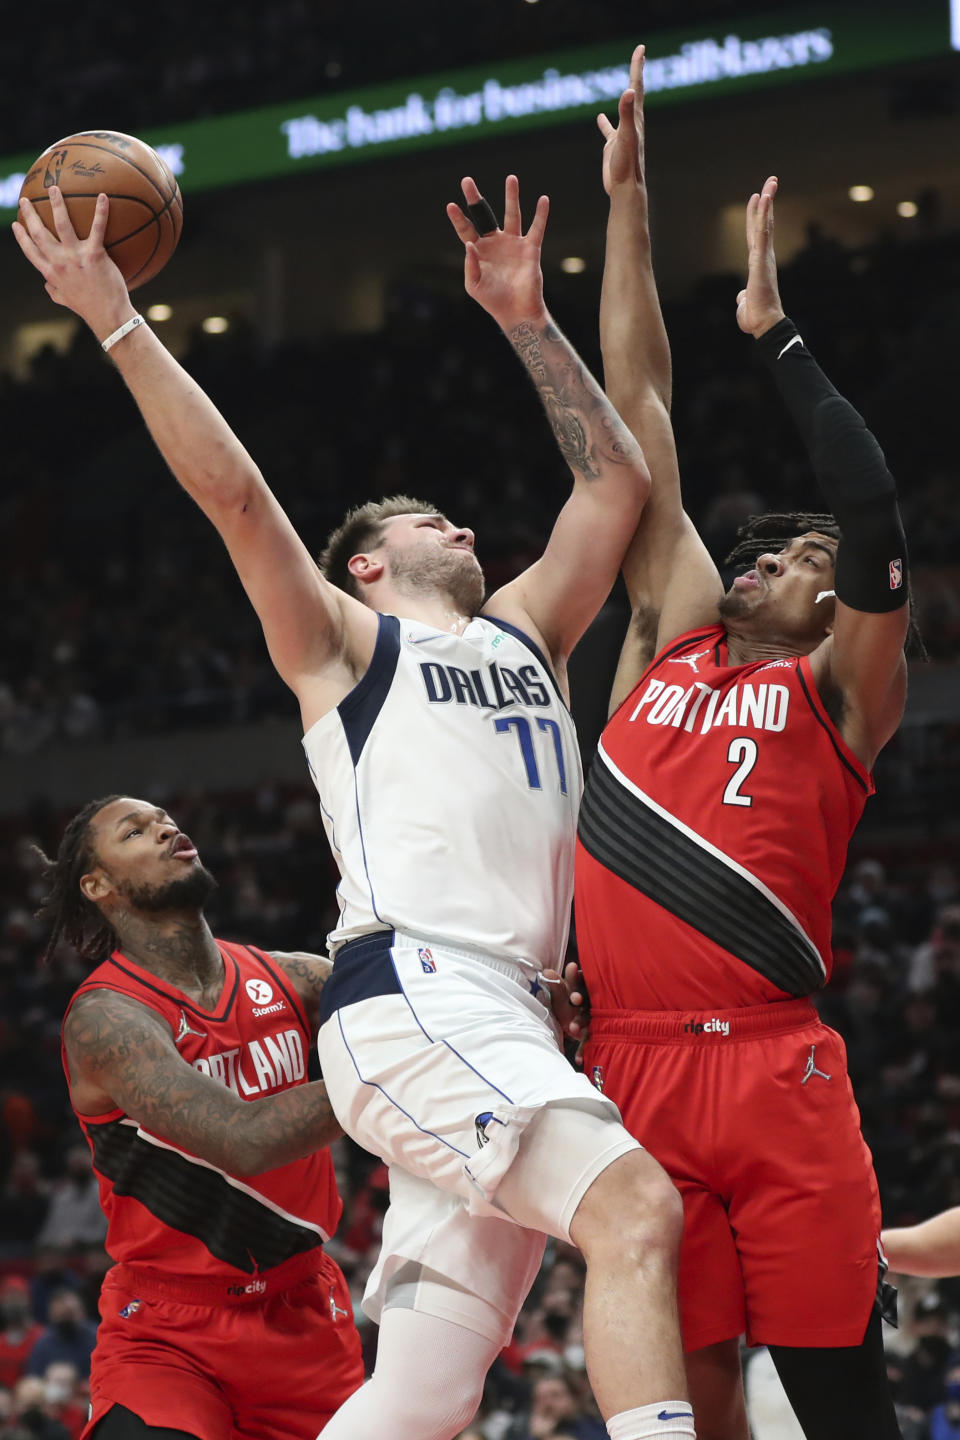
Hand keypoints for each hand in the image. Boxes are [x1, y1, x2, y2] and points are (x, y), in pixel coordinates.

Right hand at [13, 187, 133, 337]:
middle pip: (39, 233)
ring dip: (56, 203)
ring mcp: (76, 257)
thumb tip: (46, 284)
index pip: (30, 251)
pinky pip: (97, 228)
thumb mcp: (64, 300)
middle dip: (30, 214)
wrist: (108, 316)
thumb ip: (53, 290)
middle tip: (25, 200)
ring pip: (61, 223)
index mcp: (51, 273)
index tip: (16, 224)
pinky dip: (101, 211)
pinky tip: (104, 196)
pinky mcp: (94, 255)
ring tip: (53, 189)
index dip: (21, 237)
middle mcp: (59, 262)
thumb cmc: (88, 308)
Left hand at [446, 174, 548, 331]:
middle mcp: (495, 243)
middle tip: (466, 181)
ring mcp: (513, 244)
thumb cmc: (493, 301)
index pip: (466, 229)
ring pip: (512, 215)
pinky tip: (543, 200)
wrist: (516, 313)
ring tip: (511, 178)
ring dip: (511, 196)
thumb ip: (470, 265)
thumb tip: (469, 243)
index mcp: (479, 250)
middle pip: (484, 215)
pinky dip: (541, 215)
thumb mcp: (474, 285)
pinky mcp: (530, 249)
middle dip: (475, 199)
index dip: (458, 218)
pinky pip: (536, 229)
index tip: (450, 205)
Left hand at [539, 961, 589, 1049]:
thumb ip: (556, 986)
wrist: (577, 1029)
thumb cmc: (568, 1008)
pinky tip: (578, 1058)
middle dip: (580, 998)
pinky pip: (589, 1041)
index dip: (577, 976)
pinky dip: (583, 1049)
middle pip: (588, 997)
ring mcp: (593, 1019)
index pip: (581, 979)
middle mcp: (590, 1003)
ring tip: (572, 1028)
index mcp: (582, 990)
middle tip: (574, 999)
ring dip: (581, 1022)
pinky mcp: (593, 1034)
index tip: (571, 968)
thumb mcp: (561, 998)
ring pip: (588, 1018)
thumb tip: (546, 972)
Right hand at [597, 43, 644, 196]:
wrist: (625, 189)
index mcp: (635, 118)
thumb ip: (626, 114)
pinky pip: (608, 129)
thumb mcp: (625, 137)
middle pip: (634, 91)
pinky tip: (599, 117)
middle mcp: (631, 123)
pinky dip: (604, 122)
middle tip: (640, 54)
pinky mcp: (613, 146)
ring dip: (625, 94)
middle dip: (636, 72)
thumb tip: (628, 92)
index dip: (637, 66)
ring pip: (624, 108)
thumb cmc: (627, 165)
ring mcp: (622, 133)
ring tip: (627, 81)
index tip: (640, 48)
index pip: (636, 86)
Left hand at [735, 176, 785, 337]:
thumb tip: (741, 296)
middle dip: (767, 201)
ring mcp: (764, 257)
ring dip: (768, 202)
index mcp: (758, 263)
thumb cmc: (756, 317)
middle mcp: (764, 256)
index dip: (758, 215)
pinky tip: (765, 199)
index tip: (758, 198)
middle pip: (765, 223)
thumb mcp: (745, 303)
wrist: (764, 325)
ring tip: (771, 182)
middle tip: (771, 181)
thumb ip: (743, 296)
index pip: (757, 234)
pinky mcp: (761, 260)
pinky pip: (762, 233)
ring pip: (766, 223)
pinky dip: (764, 215)